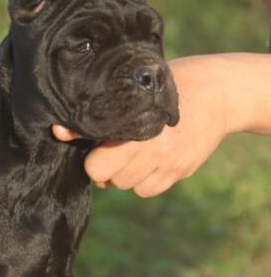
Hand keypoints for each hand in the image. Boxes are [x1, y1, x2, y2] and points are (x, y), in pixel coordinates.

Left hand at [52, 55, 257, 197]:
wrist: (220, 93)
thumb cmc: (162, 86)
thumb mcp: (131, 90)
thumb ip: (96, 116)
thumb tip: (57, 130)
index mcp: (137, 126)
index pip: (97, 166)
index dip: (93, 158)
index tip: (99, 145)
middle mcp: (154, 149)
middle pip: (111, 180)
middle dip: (107, 168)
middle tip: (115, 148)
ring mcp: (169, 163)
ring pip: (128, 187)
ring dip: (125, 175)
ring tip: (135, 151)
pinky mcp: (181, 172)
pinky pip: (148, 191)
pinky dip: (144, 181)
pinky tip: (151, 159)